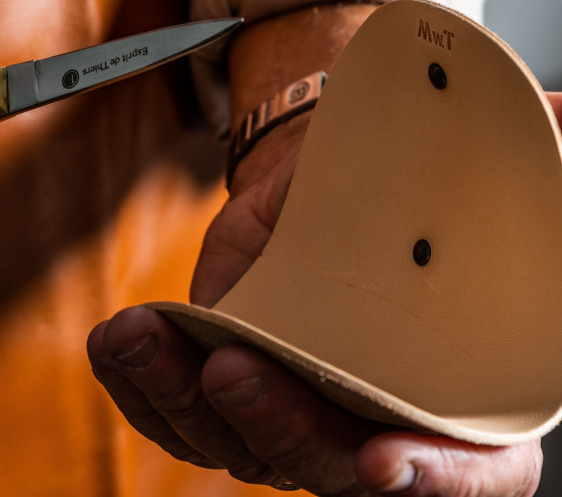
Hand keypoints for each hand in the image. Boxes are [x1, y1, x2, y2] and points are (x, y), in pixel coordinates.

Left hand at [87, 7, 543, 495]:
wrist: (331, 191)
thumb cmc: (405, 196)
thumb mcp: (467, 185)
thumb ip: (519, 174)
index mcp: (452, 394)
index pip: (466, 472)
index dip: (433, 479)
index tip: (383, 456)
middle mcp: (367, 417)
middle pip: (325, 461)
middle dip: (277, 424)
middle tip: (235, 367)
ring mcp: (287, 405)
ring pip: (234, 438)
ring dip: (182, 397)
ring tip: (140, 338)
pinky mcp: (222, 376)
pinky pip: (177, 407)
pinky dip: (142, 381)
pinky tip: (119, 342)